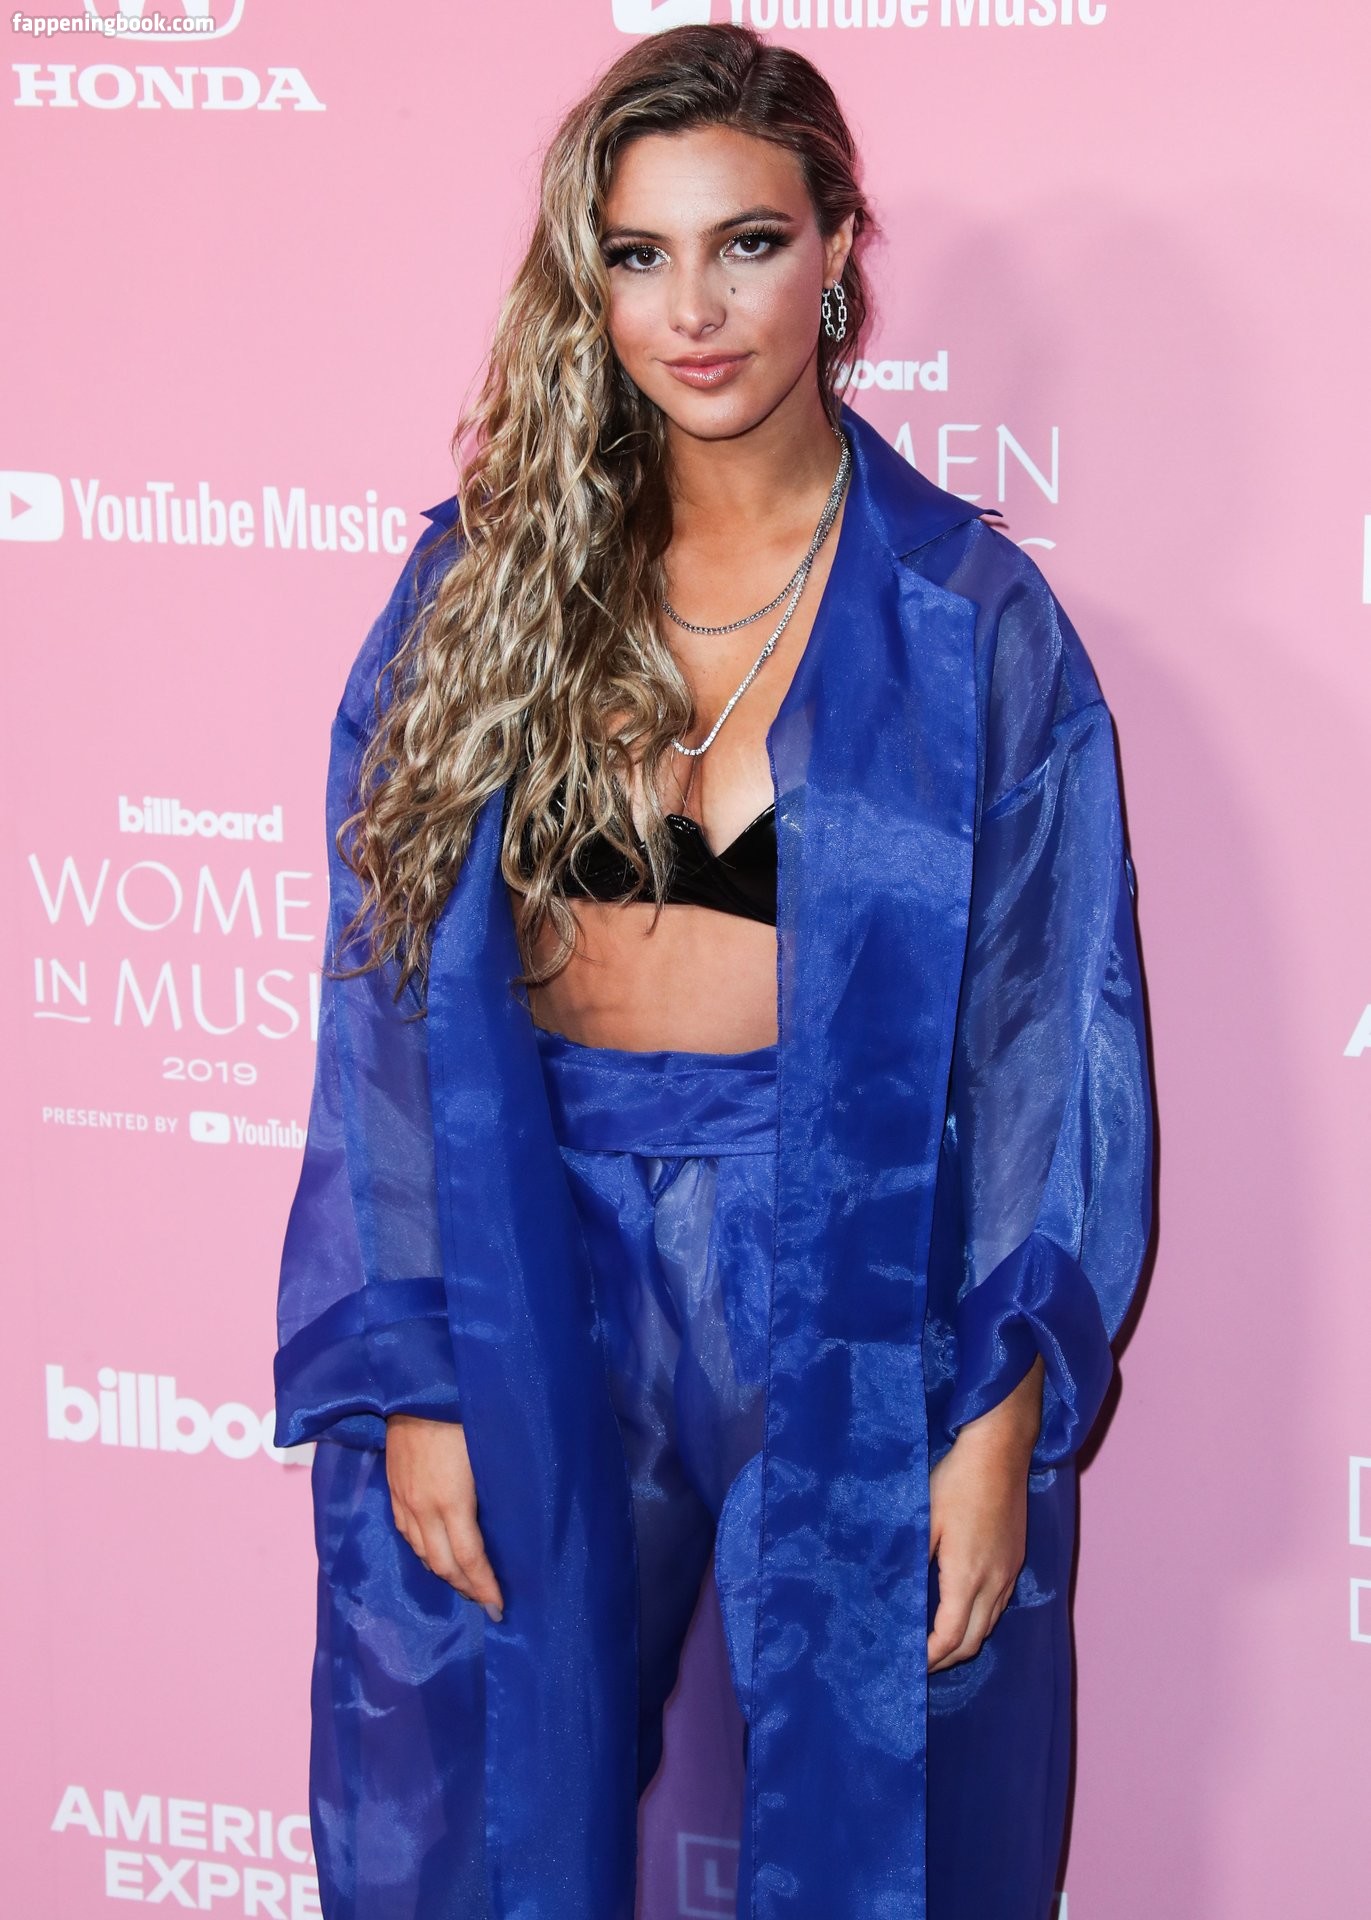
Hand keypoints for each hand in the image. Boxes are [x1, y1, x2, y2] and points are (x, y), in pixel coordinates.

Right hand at [384, 1414, 504, 1621]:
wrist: (417, 1386)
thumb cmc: (463, 1413)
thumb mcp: (488, 1451)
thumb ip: (496, 1488)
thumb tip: (514, 1517)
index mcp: (452, 1500)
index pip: (470, 1558)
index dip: (484, 1586)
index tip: (500, 1606)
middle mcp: (423, 1507)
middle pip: (443, 1564)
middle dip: (465, 1587)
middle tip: (485, 1602)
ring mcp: (404, 1499)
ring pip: (421, 1552)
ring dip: (444, 1572)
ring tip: (464, 1583)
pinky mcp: (393, 1488)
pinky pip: (405, 1532)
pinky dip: (422, 1551)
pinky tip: (434, 1553)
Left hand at [926, 1356, 1042, 1671]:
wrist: (1000, 1449)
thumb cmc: (955, 1481)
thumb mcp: (922, 1521)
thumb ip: (910, 1563)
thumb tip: (893, 1598)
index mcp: (968, 1576)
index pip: (950, 1638)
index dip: (929, 1659)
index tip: (908, 1666)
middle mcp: (995, 1581)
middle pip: (974, 1641)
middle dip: (946, 1658)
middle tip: (918, 1662)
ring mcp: (1010, 1570)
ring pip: (990, 1624)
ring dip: (964, 1639)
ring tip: (935, 1642)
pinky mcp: (1016, 1557)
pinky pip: (999, 1604)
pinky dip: (979, 1618)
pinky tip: (959, 1607)